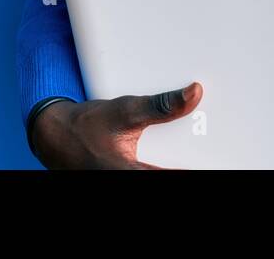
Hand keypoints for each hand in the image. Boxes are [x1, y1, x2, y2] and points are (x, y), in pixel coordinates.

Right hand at [31, 82, 201, 168]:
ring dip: (174, 161)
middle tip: (212, 153)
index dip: (194, 168)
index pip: (172, 176)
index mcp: (130, 173)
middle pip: (167, 173)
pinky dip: (164, 161)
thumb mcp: (125, 111)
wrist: (55, 134)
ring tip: (196, 149)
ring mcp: (127, 178)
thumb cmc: (86, 126)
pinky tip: (175, 150)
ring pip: (159, 171)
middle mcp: (129, 180)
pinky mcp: (126, 175)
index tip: (219, 161)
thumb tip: (193, 94)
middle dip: (186, 161)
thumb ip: (161, 106)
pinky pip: (150, 169)